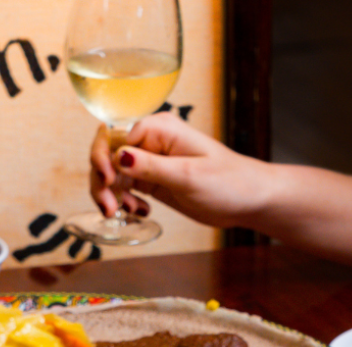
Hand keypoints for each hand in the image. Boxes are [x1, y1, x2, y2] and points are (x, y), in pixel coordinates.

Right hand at [90, 113, 272, 228]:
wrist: (248, 199)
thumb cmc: (228, 182)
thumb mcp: (188, 176)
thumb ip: (151, 167)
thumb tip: (118, 156)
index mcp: (159, 128)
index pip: (113, 135)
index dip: (103, 158)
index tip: (111, 183)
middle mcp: (151, 141)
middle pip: (107, 154)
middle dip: (102, 180)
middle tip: (109, 208)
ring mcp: (150, 160)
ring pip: (112, 173)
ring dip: (111, 194)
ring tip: (124, 213)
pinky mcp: (153, 179)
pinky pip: (125, 187)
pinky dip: (125, 201)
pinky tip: (139, 212)